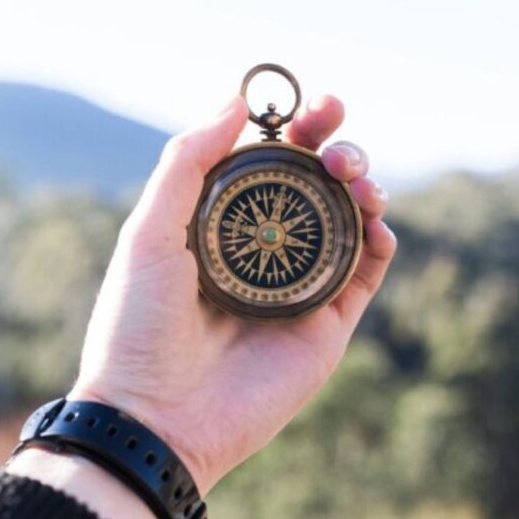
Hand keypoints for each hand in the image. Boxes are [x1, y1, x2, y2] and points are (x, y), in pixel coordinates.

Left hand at [69, 94, 395, 494]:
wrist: (156, 418)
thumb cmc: (138, 326)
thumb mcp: (149, 232)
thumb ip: (189, 162)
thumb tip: (236, 101)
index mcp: (220, 225)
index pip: (269, 163)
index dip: (296, 128)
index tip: (313, 104)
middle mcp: (263, 251)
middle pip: (317, 184)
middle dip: (336, 147)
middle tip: (336, 136)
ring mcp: (298, 287)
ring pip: (349, 220)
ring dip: (362, 185)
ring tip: (354, 176)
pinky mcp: (326, 325)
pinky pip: (366, 273)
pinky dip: (380, 239)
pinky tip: (374, 219)